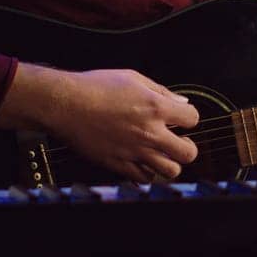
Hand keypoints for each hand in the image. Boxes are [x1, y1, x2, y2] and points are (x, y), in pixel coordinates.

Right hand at [0, 63, 200, 182]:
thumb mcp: (132, 78)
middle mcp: (149, 133)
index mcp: (155, 108)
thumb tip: (180, 101)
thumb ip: (161, 91)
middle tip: (178, 141)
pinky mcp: (117, 164)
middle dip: (187, 147)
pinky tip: (142, 161)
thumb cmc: (94, 87)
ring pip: (170, 171)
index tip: (181, 118)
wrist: (64, 104)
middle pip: (188, 153)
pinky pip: (143, 178)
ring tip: (162, 154)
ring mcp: (134, 152)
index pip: (192, 119)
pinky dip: (147, 173)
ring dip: (170, 163)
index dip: (188, 118)